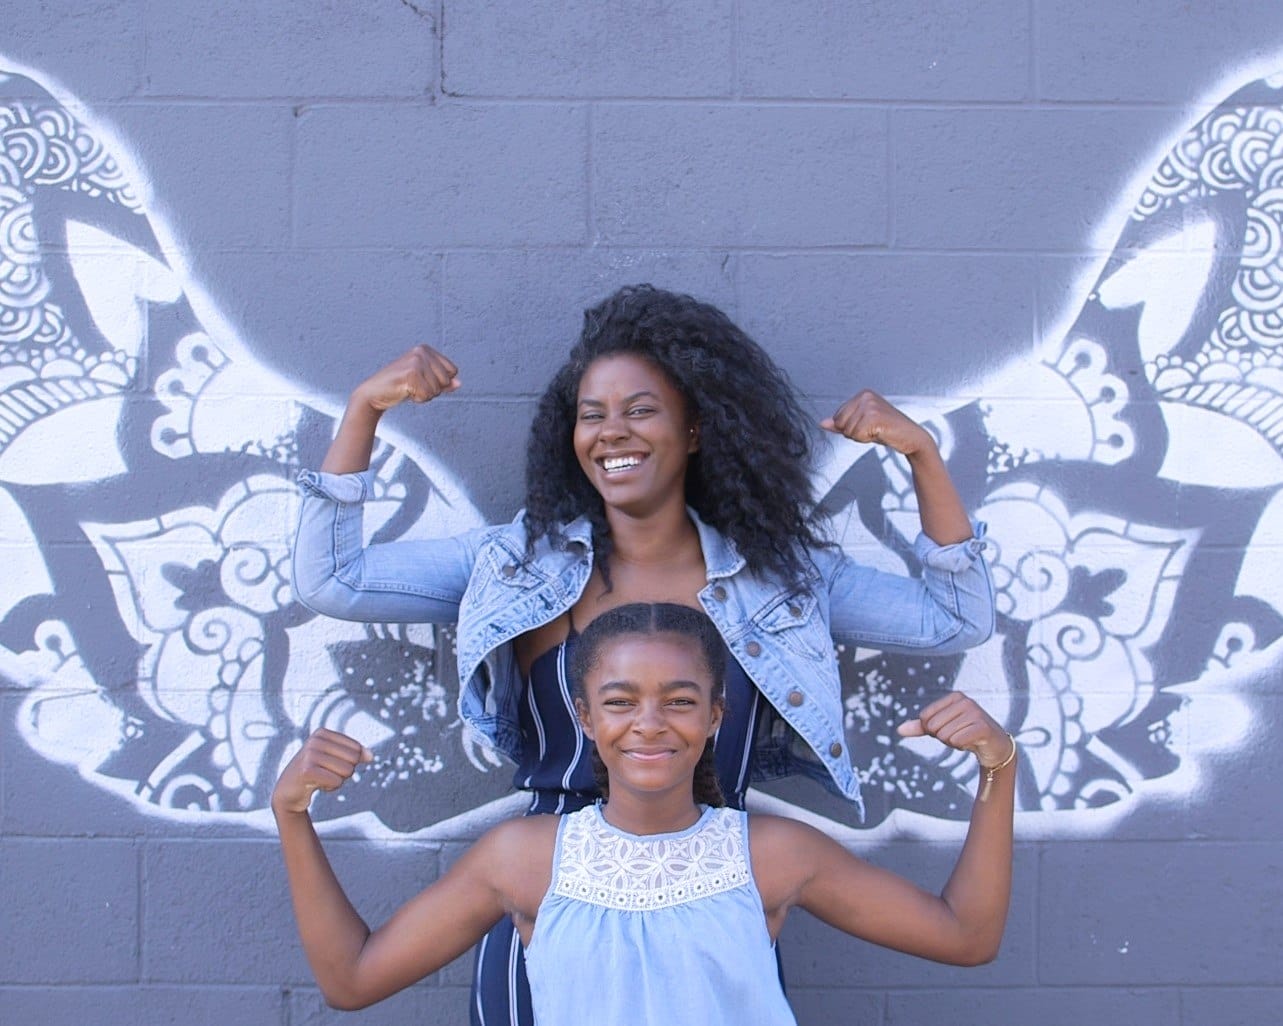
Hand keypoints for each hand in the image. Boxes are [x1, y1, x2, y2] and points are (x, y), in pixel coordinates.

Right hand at [271, 728, 372, 815]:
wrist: (289, 791)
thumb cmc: (315, 772)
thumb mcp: (335, 759)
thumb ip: (355, 754)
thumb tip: (371, 756)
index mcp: (322, 733)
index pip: (356, 749)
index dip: (349, 762)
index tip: (330, 764)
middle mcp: (315, 740)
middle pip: (353, 760)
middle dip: (344, 772)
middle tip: (325, 773)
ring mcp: (309, 754)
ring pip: (347, 771)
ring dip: (337, 780)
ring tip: (320, 778)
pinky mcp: (306, 771)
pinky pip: (337, 781)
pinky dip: (330, 788)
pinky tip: (316, 785)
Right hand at [351, 344, 460, 413]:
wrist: (374, 393)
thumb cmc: (399, 386)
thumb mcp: (425, 382)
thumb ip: (443, 382)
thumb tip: (459, 383)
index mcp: (426, 349)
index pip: (453, 371)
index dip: (440, 382)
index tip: (421, 381)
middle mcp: (421, 351)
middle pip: (446, 380)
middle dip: (432, 389)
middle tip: (413, 386)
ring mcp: (416, 361)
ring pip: (437, 389)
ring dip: (424, 395)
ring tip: (408, 388)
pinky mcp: (411, 374)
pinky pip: (427, 395)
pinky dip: (418, 399)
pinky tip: (404, 392)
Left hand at [820, 389, 934, 457]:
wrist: (912, 438)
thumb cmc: (888, 431)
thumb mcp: (861, 426)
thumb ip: (841, 424)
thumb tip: (822, 423)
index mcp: (862, 394)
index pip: (837, 417)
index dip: (850, 428)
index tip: (868, 426)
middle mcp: (866, 396)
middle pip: (840, 423)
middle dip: (854, 433)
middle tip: (874, 430)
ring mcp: (870, 405)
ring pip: (847, 431)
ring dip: (861, 437)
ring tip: (878, 431)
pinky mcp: (874, 416)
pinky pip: (856, 435)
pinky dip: (866, 440)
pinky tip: (880, 434)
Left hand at [897, 692, 1009, 768]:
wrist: (995, 746)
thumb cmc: (965, 733)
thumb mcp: (941, 728)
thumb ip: (920, 727)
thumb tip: (899, 730)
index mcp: (955, 697)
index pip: (925, 717)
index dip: (932, 730)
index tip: (949, 729)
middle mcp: (965, 701)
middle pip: (934, 727)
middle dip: (944, 737)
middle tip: (960, 735)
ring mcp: (975, 713)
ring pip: (945, 736)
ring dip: (953, 743)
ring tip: (967, 738)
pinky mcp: (982, 727)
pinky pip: (957, 740)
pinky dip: (961, 746)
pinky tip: (972, 743)